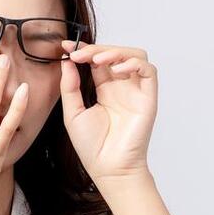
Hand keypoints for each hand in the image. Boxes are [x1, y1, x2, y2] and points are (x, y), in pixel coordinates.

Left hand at [59, 40, 157, 185]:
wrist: (108, 168)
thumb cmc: (92, 146)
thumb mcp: (73, 112)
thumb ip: (70, 87)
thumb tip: (66, 62)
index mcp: (105, 90)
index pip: (97, 60)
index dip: (83, 50)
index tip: (65, 46)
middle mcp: (122, 87)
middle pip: (115, 53)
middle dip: (96, 49)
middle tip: (78, 53)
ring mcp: (136, 91)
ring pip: (134, 55)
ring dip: (116, 52)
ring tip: (97, 60)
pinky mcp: (148, 98)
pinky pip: (148, 71)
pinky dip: (134, 64)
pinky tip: (116, 71)